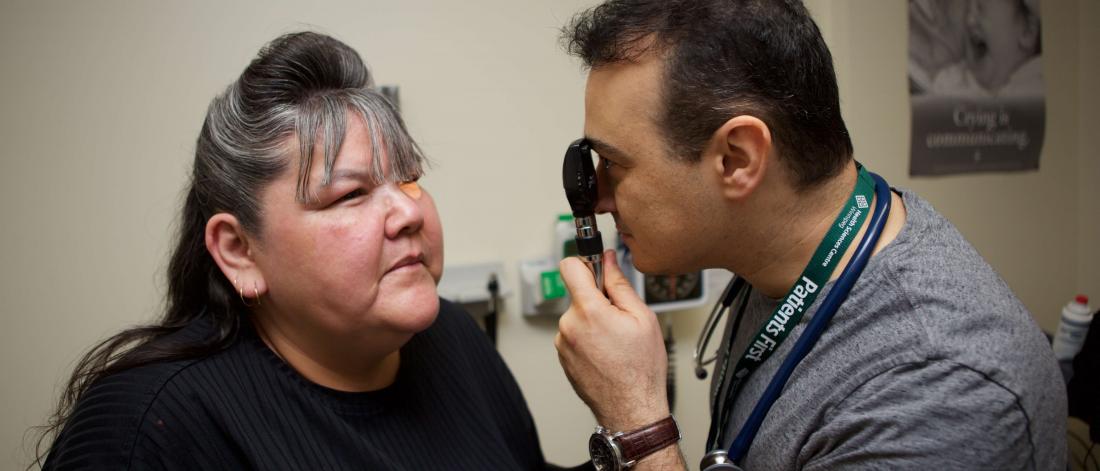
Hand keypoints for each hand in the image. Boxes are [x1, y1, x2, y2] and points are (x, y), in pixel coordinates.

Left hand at [555, 250, 669, 430]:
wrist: (631, 408)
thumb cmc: (640, 369)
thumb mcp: (642, 318)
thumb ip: (620, 284)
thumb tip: (609, 261)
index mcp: (589, 310)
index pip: (570, 266)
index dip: (584, 261)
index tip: (596, 266)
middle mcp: (569, 325)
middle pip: (578, 294)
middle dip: (598, 299)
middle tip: (620, 318)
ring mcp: (562, 343)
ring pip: (577, 316)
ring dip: (593, 321)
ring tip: (615, 341)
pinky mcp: (562, 356)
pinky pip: (574, 334)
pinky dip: (588, 338)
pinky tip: (606, 352)